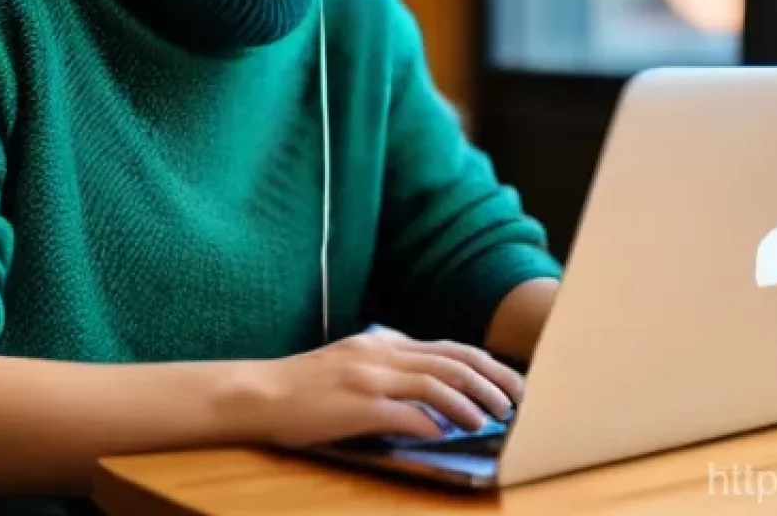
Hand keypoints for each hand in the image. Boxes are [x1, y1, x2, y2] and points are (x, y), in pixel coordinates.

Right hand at [234, 326, 523, 449]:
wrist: (261, 392)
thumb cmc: (306, 384)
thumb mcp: (354, 360)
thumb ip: (390, 365)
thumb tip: (430, 386)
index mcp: (385, 343)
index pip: (447, 348)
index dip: (484, 364)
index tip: (509, 381)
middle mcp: (383, 353)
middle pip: (451, 360)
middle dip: (489, 380)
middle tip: (515, 400)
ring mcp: (370, 377)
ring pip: (435, 382)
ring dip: (468, 402)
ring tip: (490, 420)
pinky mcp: (356, 404)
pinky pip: (403, 412)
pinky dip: (429, 422)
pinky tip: (446, 434)